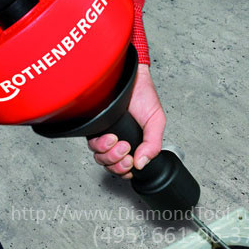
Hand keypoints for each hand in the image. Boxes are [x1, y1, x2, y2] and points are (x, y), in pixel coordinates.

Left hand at [87, 64, 165, 178]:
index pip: (122, 167)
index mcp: (131, 143)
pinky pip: (92, 144)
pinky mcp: (94, 127)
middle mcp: (116, 141)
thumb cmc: (143, 96)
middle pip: (110, 165)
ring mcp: (104, 135)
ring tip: (120, 143)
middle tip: (126, 152)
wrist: (132, 77)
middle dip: (118, 164)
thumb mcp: (156, 122)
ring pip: (100, 157)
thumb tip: (142, 164)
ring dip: (110, 155)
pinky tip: (110, 136)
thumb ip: (152, 145)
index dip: (124, 171)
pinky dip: (101, 145)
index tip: (130, 164)